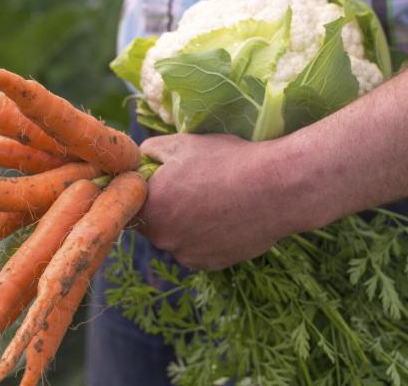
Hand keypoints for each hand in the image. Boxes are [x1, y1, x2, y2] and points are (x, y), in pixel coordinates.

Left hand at [137, 133, 300, 270]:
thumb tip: (137, 160)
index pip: (131, 202)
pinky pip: (198, 249)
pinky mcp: (211, 264)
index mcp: (149, 208)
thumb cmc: (226, 161)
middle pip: (154, 222)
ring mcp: (187, 255)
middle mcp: (162, 239)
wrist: (276, 188)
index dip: (146, 189)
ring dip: (186, 224)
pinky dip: (206, 237)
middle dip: (167, 206)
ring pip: (177, 237)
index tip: (165, 179)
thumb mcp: (180, 144)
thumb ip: (147, 151)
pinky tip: (225, 217)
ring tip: (215, 200)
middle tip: (194, 186)